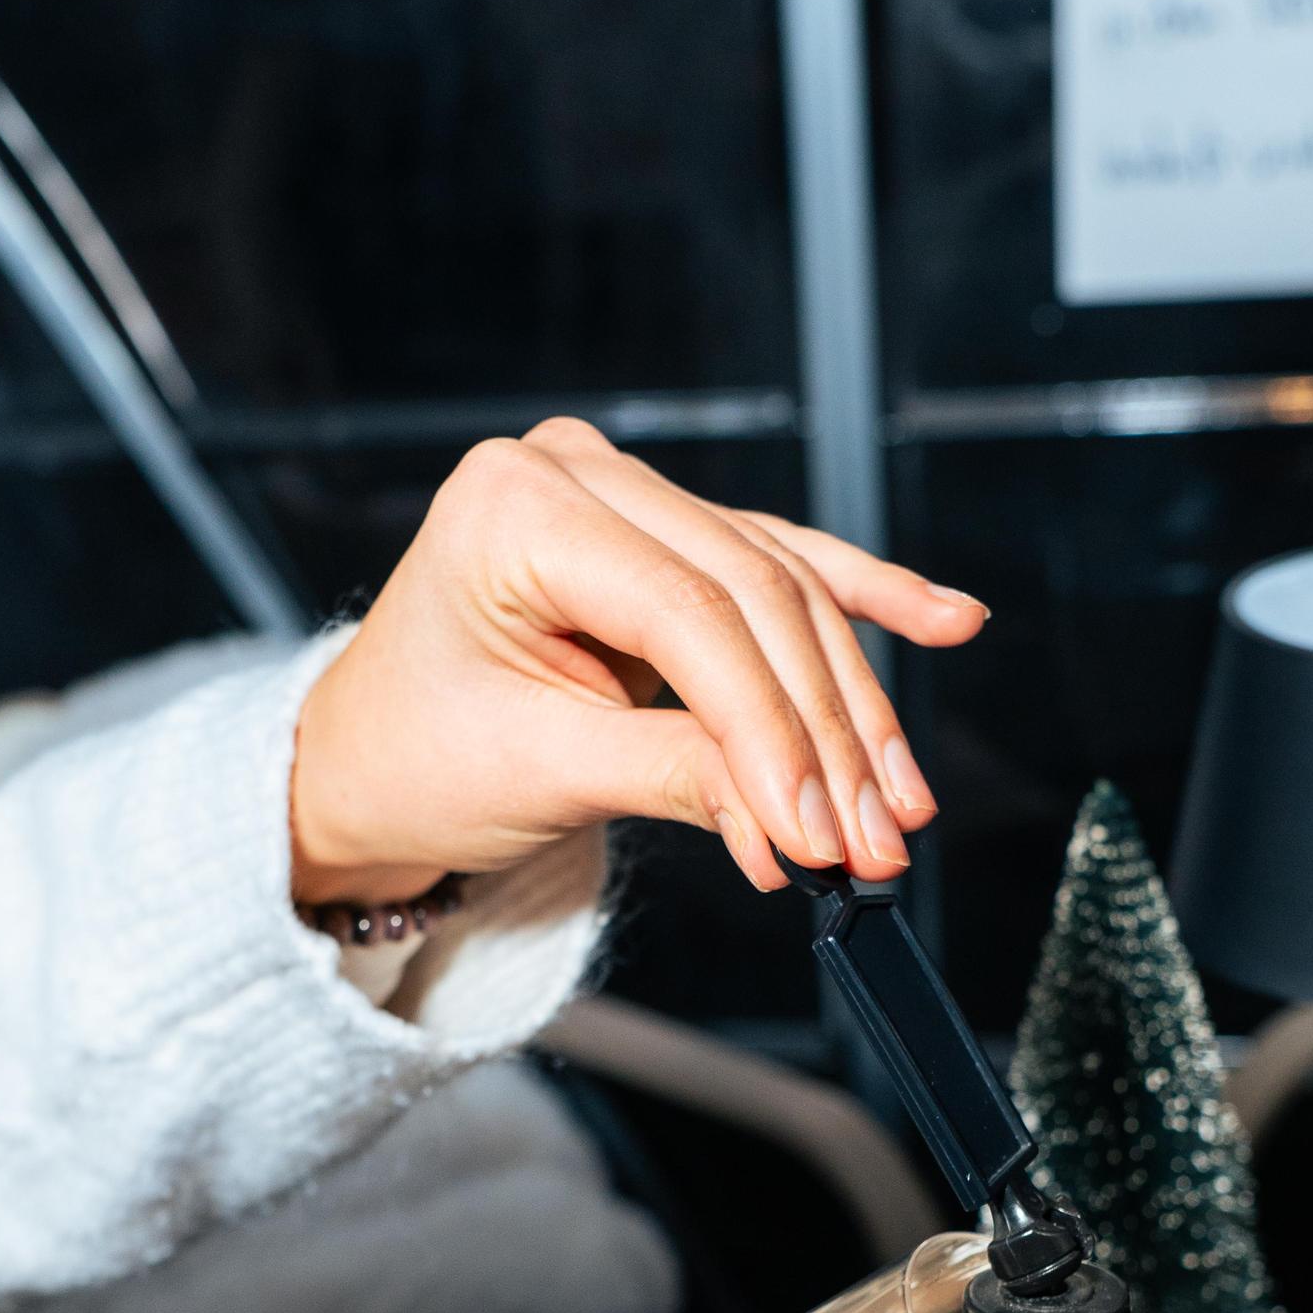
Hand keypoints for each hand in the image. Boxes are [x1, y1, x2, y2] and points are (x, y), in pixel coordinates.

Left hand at [288, 416, 985, 903]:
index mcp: (517, 508)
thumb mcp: (539, 775)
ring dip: (852, 706)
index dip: (771, 729)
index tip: (822, 832)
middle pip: (752, 597)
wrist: (363, 763)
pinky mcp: (662, 536)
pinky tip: (949, 619)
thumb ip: (678, 779)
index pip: (690, 615)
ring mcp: (623, 494)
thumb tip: (802, 824)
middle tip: (879, 838)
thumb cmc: (414, 760)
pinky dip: (864, 605)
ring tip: (901, 806)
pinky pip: (780, 568)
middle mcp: (576, 474)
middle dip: (826, 733)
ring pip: (781, 593)